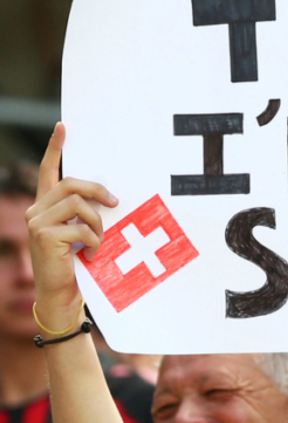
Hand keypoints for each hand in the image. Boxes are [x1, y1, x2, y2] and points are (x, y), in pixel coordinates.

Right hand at [25, 122, 117, 330]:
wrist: (61, 295)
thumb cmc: (77, 265)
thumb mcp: (82, 234)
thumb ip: (85, 214)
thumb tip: (111, 197)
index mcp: (45, 207)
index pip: (48, 172)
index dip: (55, 148)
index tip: (63, 127)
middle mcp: (36, 210)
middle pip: (71, 184)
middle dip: (98, 191)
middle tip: (116, 204)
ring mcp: (37, 222)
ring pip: (79, 205)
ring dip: (97, 224)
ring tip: (98, 242)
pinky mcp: (45, 236)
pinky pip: (81, 228)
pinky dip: (94, 241)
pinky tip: (90, 254)